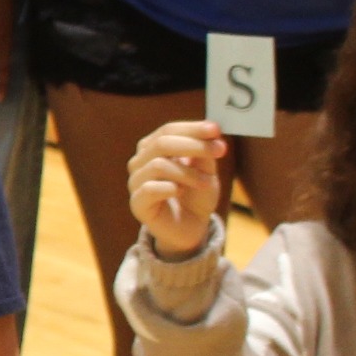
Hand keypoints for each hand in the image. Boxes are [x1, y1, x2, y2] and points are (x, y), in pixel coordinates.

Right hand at [127, 120, 228, 256]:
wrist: (190, 227)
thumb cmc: (195, 195)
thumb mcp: (206, 171)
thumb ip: (205, 154)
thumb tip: (213, 134)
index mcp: (153, 148)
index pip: (168, 130)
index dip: (192, 128)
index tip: (216, 130)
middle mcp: (140, 162)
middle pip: (162, 143)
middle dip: (193, 145)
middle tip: (219, 151)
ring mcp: (136, 182)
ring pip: (158, 165)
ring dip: (188, 172)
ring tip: (206, 181)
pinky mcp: (137, 203)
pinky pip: (150, 189)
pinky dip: (170, 188)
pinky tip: (181, 192)